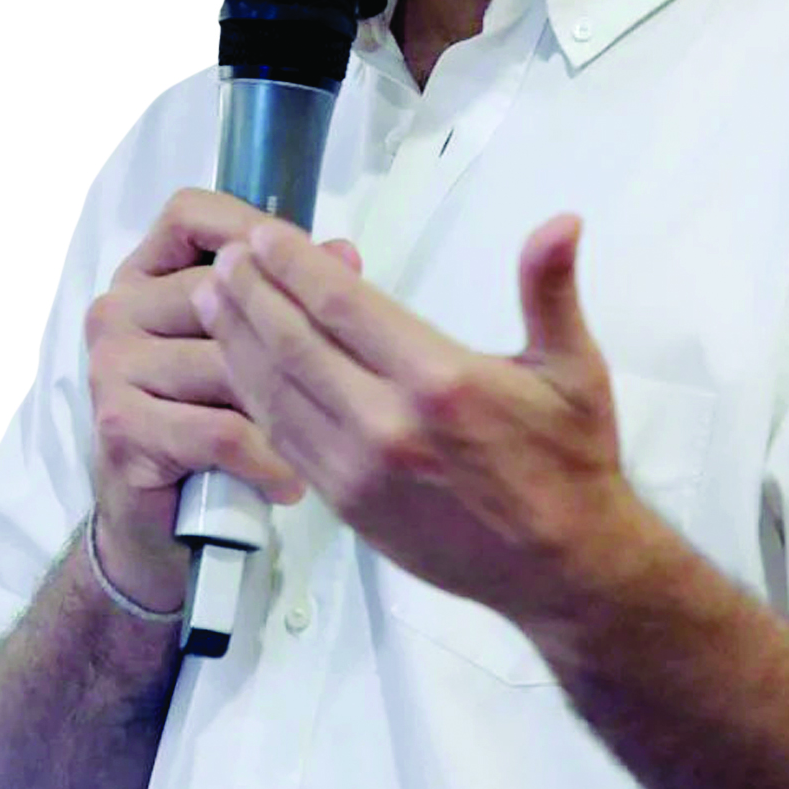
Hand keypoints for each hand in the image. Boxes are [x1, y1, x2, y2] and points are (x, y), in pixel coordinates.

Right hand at [85, 188, 358, 612]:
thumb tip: (345, 255)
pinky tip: (290, 482)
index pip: (191, 215)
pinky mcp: (123, 429)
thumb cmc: (211, 425)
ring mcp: (111, 369)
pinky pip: (219, 430)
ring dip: (284, 407)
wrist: (158, 526)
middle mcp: (116, 312)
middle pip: (221, 291)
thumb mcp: (251, 351)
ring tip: (325, 439)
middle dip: (289, 333)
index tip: (310, 261)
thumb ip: (287, 296)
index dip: (255, 228)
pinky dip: (265, 459)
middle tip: (345, 377)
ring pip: (228, 362)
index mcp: (143, 276)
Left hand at [191, 212, 639, 625]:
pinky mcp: (348, 506)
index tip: (266, 236)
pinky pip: (285, 441)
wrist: (563, 569)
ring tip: (213, 299)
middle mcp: (388, 425)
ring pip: (278, 393)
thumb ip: (551, 289)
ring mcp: (360, 471)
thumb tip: (562, 219)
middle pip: (294, 344)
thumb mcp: (575, 369)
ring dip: (238, 342)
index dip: (296, 267)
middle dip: (252, 295)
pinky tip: (239, 368)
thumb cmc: (572, 461)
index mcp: (440, 380)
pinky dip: (253, 397)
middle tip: (224, 257)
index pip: (345, 307)